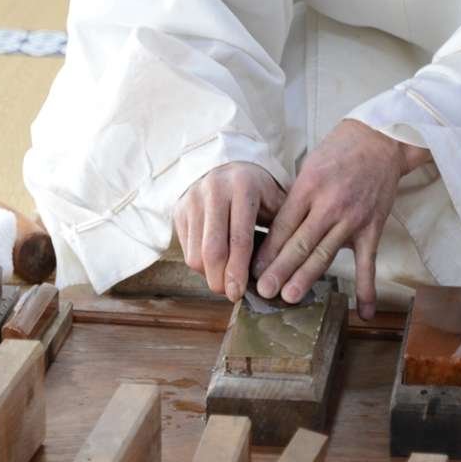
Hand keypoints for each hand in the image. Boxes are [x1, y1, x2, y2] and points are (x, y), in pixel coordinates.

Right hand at [173, 162, 284, 301]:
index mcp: (243, 186)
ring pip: (195, 254)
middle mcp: (213, 189)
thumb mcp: (277, 202)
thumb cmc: (260, 192)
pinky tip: (215, 267)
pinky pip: (186, 249)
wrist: (229, 166)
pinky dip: (200, 265)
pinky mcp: (179, 210)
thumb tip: (279, 276)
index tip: (239, 294)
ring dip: (209, 276)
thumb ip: (281, 232)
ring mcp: (192, 199)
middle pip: (212, 250)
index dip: (238, 271)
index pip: (239, 239)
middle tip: (231, 295)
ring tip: (225, 281)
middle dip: (221, 279)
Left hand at [252, 120, 430, 318]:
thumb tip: (273, 235)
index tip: (252, 271)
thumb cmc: (338, 154)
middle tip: (263, 291)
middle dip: (280, 269)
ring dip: (307, 278)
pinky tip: (363, 312)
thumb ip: (294, 201)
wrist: (380, 141)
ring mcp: (353, 219)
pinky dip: (366, 289)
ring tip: (290, 297)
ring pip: (326, 254)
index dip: (267, 250)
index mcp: (308, 188)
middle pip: (300, 243)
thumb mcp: (309, 169)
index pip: (283, 225)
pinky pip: (368, 263)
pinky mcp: (373, 229)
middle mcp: (329, 205)